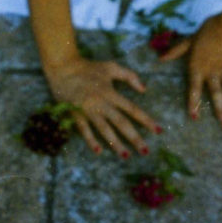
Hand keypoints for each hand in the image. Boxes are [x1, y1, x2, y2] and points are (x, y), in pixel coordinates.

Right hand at [45, 57, 160, 157]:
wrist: (63, 67)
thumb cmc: (89, 67)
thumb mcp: (112, 67)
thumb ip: (130, 76)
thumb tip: (144, 89)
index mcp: (111, 93)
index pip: (132, 109)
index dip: (146, 120)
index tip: (158, 131)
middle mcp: (102, 103)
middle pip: (121, 123)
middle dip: (134, 138)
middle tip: (145, 151)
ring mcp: (88, 110)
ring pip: (104, 129)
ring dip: (116, 143)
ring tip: (126, 156)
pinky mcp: (75, 114)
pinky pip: (84, 130)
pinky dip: (91, 140)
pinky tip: (98, 151)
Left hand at [161, 14, 221, 125]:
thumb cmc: (208, 29)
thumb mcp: (189, 40)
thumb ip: (176, 51)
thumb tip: (160, 58)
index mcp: (198, 66)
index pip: (194, 88)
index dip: (194, 103)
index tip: (194, 117)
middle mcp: (212, 72)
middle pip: (216, 94)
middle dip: (220, 111)